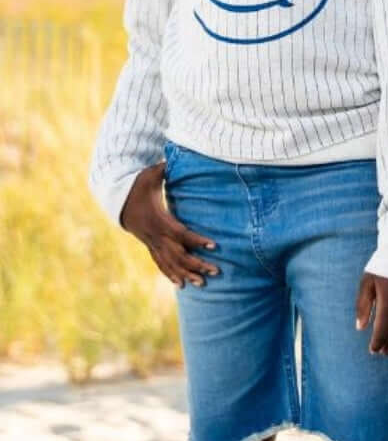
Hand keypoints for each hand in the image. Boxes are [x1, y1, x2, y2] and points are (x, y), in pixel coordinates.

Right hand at [120, 164, 218, 287]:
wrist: (117, 199)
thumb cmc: (138, 185)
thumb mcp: (150, 174)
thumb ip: (165, 167)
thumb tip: (176, 155)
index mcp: (158, 219)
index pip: (181, 233)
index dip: (197, 241)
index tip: (214, 246)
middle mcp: (155, 235)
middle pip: (178, 254)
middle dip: (197, 264)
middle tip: (216, 271)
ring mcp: (151, 243)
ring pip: (170, 263)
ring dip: (187, 274)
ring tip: (203, 284)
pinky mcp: (149, 246)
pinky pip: (160, 264)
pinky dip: (171, 274)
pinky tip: (182, 285)